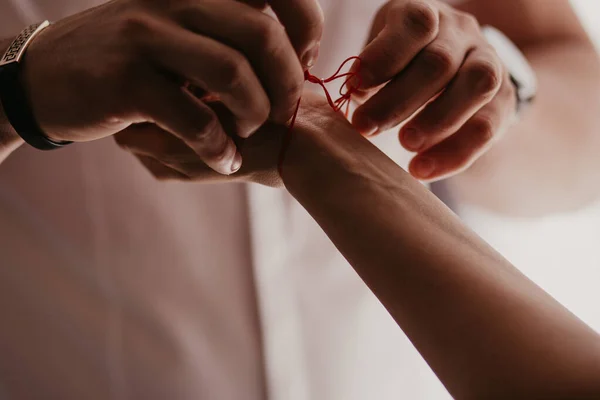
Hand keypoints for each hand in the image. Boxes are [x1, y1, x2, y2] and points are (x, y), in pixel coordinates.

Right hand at [21, 0, 322, 174]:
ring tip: (247, 135)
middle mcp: (176, 0)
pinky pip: (194, 118)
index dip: (306, 29)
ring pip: (232, 73)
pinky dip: (219, 147)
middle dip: (286, 85)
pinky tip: (222, 159)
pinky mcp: (126, 80)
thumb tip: (297, 64)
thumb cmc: (133, 61)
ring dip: (254, 114)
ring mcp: (147, 37)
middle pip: (262, 35)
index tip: (302, 65)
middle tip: (282, 114)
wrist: (49, 76)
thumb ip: (232, 38)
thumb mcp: (181, 34)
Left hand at [351, 0, 516, 180]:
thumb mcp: (380, 56)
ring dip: (437, 121)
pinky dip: (453, 154)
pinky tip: (421, 170)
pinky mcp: (504, 98)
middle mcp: (462, 33)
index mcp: (427, 15)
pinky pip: (487, 126)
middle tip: (365, 127)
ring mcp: (488, 62)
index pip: (415, 24)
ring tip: (404, 145)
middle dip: (398, 100)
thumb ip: (369, 74)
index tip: (355, 85)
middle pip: (439, 63)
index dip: (384, 56)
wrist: (453, 65)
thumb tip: (354, 95)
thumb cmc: (400, 62)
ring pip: (477, 86)